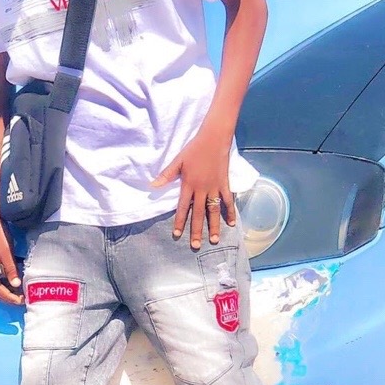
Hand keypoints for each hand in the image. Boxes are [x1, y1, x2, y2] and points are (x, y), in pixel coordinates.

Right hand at [0, 224, 24, 305]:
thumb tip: (16, 285)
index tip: (20, 300)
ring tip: (20, 296)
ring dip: (7, 293)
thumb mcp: (6, 251)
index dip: (8, 297)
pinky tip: (15, 286)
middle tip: (22, 301)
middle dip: (8, 298)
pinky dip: (6, 286)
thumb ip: (10, 268)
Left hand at [151, 127, 235, 248]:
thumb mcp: (178, 161)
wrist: (214, 138)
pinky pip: (228, 200)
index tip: (177, 235)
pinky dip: (230, 211)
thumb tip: (152, 187)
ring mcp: (215, 187)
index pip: (183, 207)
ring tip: (214, 240)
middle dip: (196, 230)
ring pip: (214, 210)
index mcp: (189, 185)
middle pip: (199, 214)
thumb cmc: (194, 149)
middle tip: (195, 246)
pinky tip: (231, 223)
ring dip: (214, 226)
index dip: (179, 222)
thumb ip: (166, 175)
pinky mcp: (225, 183)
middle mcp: (202, 189)